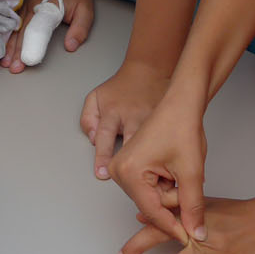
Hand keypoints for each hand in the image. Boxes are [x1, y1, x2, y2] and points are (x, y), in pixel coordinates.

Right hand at [2, 0, 93, 72]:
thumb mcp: (85, 9)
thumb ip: (80, 29)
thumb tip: (70, 46)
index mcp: (47, 8)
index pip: (37, 31)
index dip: (30, 47)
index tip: (26, 62)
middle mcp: (32, 6)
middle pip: (22, 33)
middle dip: (17, 52)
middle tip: (14, 68)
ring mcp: (25, 5)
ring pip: (14, 29)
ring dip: (9, 46)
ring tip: (5, 62)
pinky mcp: (23, 5)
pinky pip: (12, 22)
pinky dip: (7, 36)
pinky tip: (3, 46)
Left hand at [81, 60, 171, 179]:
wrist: (149, 71)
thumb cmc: (121, 89)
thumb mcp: (96, 97)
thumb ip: (87, 119)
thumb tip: (92, 139)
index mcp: (113, 112)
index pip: (104, 136)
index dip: (102, 156)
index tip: (101, 174)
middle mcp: (133, 117)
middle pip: (130, 142)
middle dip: (129, 162)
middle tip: (128, 182)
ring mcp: (152, 119)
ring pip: (151, 143)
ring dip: (150, 161)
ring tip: (151, 180)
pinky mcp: (166, 120)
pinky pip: (166, 140)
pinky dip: (165, 154)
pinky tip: (166, 167)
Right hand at [107, 90, 207, 244]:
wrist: (180, 104)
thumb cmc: (182, 128)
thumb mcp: (191, 172)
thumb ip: (192, 207)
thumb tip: (196, 234)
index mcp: (129, 172)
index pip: (153, 212)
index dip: (174, 226)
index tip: (190, 237)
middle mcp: (118, 171)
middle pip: (151, 206)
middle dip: (173, 199)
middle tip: (187, 178)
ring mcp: (121, 169)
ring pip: (151, 198)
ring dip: (170, 191)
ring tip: (180, 169)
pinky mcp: (128, 167)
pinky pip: (149, 188)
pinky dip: (165, 185)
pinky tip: (173, 168)